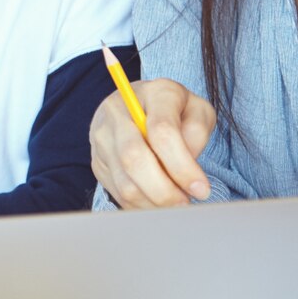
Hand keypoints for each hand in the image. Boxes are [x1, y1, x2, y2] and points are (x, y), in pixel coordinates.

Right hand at [89, 78, 215, 208]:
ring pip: (125, 183)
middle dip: (164, 191)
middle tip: (184, 203)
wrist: (139, 106)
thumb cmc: (175, 112)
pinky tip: (158, 202)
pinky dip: (142, 205)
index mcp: (153, 93)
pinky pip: (118, 193)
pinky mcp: (97, 160)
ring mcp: (102, 135)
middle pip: (135, 159)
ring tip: (173, 203)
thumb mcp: (197, 111)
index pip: (162, 132)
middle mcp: (119, 110)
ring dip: (154, 203)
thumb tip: (187, 165)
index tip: (200, 189)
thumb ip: (198, 132)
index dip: (182, 166)